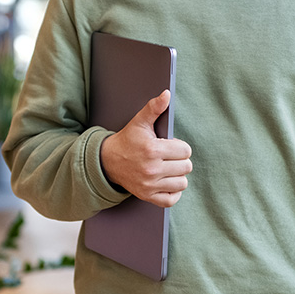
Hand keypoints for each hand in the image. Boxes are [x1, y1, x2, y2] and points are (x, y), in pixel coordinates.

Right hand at [99, 90, 192, 207]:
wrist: (108, 161)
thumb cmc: (128, 141)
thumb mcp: (140, 122)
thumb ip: (154, 108)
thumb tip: (167, 94)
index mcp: (152, 150)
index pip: (185, 151)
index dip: (180, 147)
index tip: (169, 146)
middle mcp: (152, 169)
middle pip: (186, 167)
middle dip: (180, 160)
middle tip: (168, 157)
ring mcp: (150, 185)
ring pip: (182, 183)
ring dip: (178, 175)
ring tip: (167, 168)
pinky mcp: (147, 196)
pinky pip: (172, 199)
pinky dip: (173, 192)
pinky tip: (166, 182)